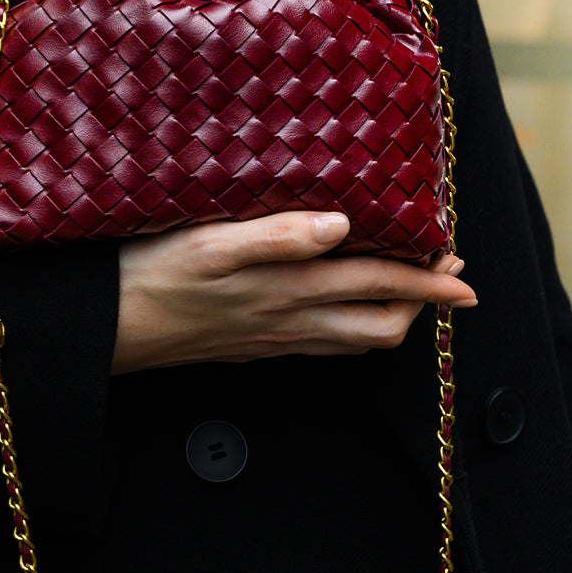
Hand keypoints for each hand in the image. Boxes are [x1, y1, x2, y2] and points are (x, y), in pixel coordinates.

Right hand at [113, 211, 475, 373]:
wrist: (110, 327)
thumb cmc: (153, 275)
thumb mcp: (210, 244)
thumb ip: (277, 235)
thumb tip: (342, 225)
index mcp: (288, 288)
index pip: (378, 286)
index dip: (427, 280)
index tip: (461, 268)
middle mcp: (291, 320)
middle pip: (381, 326)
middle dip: (423, 304)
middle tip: (445, 272)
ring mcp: (274, 339)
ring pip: (355, 341)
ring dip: (392, 316)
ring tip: (407, 288)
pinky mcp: (256, 347)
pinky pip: (324, 347)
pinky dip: (353, 327)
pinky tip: (343, 307)